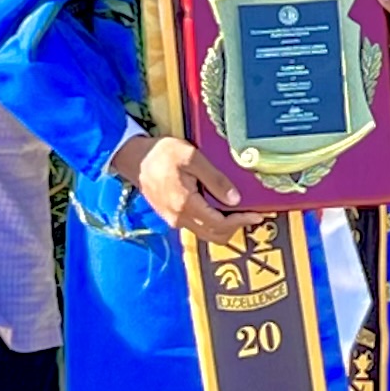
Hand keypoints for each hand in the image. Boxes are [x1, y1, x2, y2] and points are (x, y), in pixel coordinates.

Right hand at [115, 132, 241, 240]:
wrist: (133, 158)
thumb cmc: (160, 154)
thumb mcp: (191, 157)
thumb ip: (215, 179)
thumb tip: (235, 199)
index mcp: (186, 205)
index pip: (221, 224)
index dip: (242, 222)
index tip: (257, 215)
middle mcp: (180, 218)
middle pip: (216, 236)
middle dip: (236, 228)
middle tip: (251, 215)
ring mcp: (174, 220)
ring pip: (207, 234)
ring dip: (225, 227)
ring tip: (239, 213)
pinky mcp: (171, 217)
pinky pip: (197, 227)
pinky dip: (213, 224)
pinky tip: (220, 209)